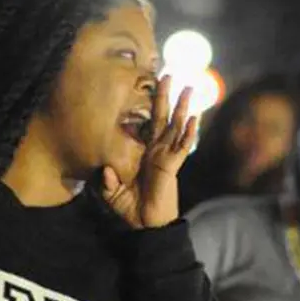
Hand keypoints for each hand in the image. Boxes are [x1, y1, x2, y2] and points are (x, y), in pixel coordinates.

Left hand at [102, 76, 196, 227]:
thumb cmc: (132, 208)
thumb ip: (108, 180)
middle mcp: (158, 150)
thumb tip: (105, 169)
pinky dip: (188, 132)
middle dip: (166, 96)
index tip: (152, 86)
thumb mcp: (113, 192)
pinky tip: (194, 118)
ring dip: (182, 107)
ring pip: (176, 126)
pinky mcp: (172, 166)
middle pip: (163, 117)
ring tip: (189, 88)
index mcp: (145, 152)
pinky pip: (182, 146)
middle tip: (169, 74)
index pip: (149, 123)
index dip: (151, 105)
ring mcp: (167, 156)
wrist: (146, 226)